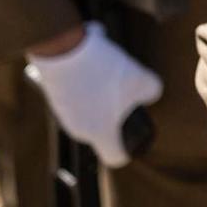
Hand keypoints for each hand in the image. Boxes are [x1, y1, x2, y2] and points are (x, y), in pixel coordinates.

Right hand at [25, 23, 162, 168]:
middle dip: (117, 109)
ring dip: (101, 90)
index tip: (133, 135)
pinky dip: (86, 77)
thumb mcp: (140, 78)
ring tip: (107, 65)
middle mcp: (79, 129)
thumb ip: (152, 91)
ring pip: (91, 106)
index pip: (115, 157)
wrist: (61, 49)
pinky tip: (92, 57)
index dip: (127, 150)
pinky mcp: (54, 94)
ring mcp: (63, 112)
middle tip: (124, 87)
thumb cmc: (101, 71)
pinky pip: (77, 90)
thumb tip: (151, 94)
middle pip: (104, 127)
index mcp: (100, 134)